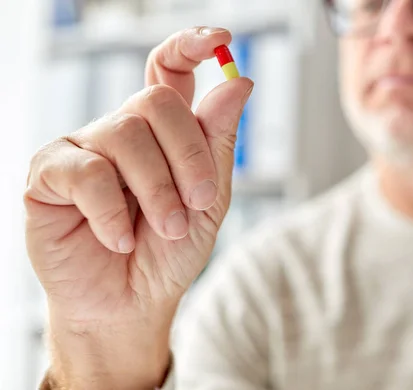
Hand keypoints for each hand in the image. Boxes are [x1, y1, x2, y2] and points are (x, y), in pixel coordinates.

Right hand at [24, 27, 252, 389]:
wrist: (131, 302)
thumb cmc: (169, 251)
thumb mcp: (208, 199)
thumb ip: (218, 141)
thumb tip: (239, 82)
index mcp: (161, 132)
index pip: (168, 71)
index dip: (191, 46)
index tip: (221, 40)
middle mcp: (120, 130)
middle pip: (156, 102)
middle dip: (187, 156)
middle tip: (198, 203)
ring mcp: (83, 148)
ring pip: (126, 135)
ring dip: (157, 191)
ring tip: (166, 229)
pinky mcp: (49, 174)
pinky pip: (86, 173)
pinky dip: (113, 212)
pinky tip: (119, 240)